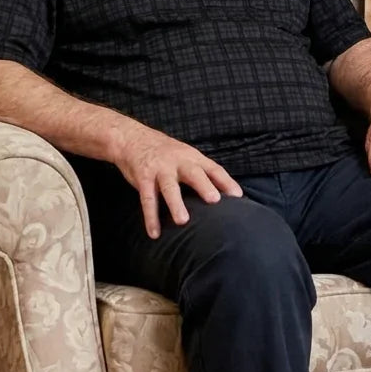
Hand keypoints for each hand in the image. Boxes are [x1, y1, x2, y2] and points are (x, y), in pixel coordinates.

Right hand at [113, 125, 242, 237]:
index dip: (225, 181)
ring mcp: (160, 169)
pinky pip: (147, 199)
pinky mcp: (143, 177)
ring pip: (169, 187)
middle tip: (215, 200)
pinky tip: (154, 233)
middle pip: (193, 173)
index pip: (213, 168)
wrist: (132, 138)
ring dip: (176, 203)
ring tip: (183, 221)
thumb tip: (222, 192)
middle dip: (204, 186)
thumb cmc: (165, 152)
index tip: (238, 196)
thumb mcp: (185, 156)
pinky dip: (150, 217)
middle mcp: (178, 161)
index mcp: (192, 156)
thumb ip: (200, 171)